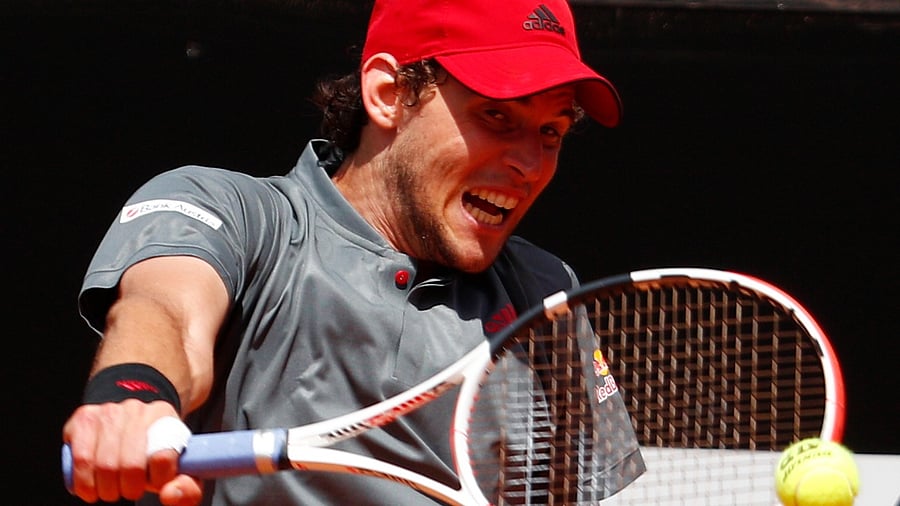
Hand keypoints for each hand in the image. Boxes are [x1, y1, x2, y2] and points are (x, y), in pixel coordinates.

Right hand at [62, 399, 202, 504]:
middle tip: (129, 491)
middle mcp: (138, 410)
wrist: (132, 419)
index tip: (155, 483)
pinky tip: (91, 488)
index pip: (163, 457)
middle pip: (130, 465)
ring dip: (106, 489)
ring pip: (103, 465)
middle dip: (129, 489)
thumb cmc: (155, 450)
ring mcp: (109, 411)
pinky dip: (84, 482)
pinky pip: (81, 459)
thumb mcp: (181, 467)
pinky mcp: (85, 418)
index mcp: (166, 418)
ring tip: (112, 490)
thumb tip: (169, 494)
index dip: (158, 480)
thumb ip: (188, 488)